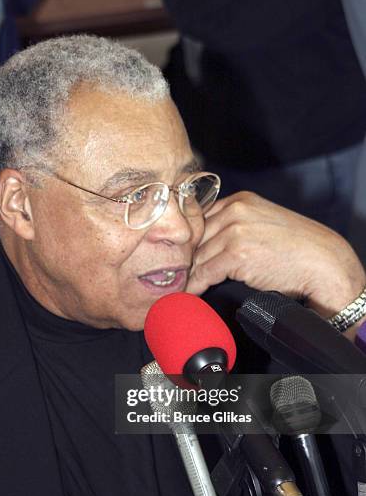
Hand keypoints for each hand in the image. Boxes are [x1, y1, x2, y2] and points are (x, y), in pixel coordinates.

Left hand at [187, 192, 365, 319]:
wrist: (322, 262)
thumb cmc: (296, 248)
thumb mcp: (263, 224)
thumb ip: (236, 227)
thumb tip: (208, 247)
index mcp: (240, 201)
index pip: (199, 219)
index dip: (188, 241)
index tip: (178, 257)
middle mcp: (235, 211)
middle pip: (194, 238)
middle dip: (184, 259)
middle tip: (172, 276)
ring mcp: (235, 231)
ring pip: (197, 257)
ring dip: (187, 275)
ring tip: (177, 288)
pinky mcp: (237, 254)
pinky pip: (204, 273)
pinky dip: (195, 287)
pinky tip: (191, 294)